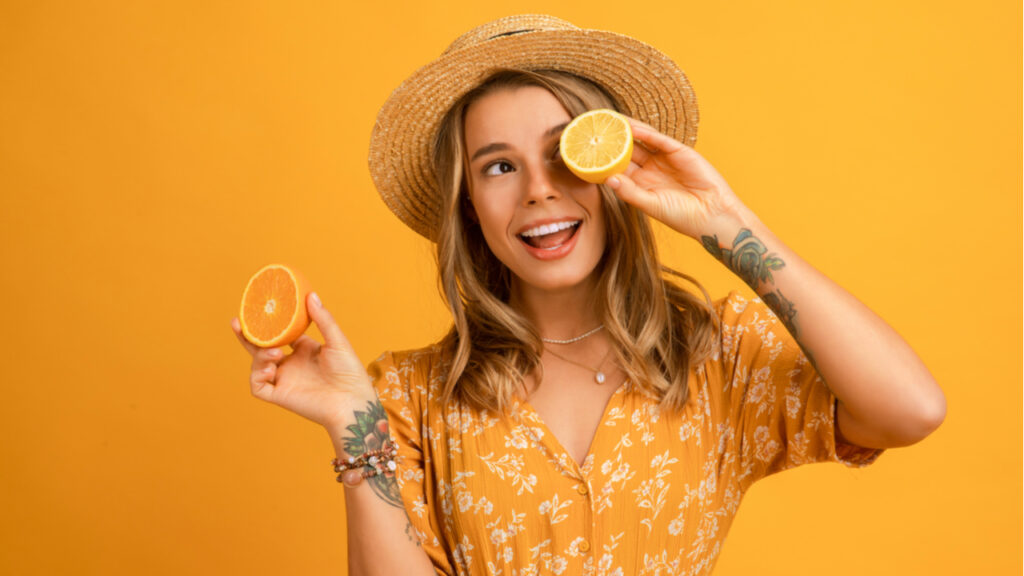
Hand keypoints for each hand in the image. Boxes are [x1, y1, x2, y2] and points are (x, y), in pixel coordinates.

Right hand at [231, 292, 375, 429]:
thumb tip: (310, 295)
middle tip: (237, 321)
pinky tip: (270, 369)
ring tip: (275, 353)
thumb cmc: (350, 373)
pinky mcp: (280, 396)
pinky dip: (257, 376)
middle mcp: (290, 364)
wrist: (352, 402)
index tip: (259, 309)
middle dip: (247, 335)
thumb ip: (323, 319)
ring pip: (258, 365)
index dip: (268, 324)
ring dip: (260, 356)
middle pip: (261, 347)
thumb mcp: (337, 341)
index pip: (279, 334)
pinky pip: (258, 386)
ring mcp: (284, 380)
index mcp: (303, 350)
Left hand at [607, 118, 749, 239]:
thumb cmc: (682, 216)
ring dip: (627, 131)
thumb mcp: (651, 205)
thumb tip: (607, 179)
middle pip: (627, 151)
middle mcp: (651, 170)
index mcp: (641, 184)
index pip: (619, 167)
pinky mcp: (680, 152)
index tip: (587, 151)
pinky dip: (646, 133)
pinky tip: (632, 126)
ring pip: (642, 141)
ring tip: (610, 121)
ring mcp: (664, 160)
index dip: (604, 159)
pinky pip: (660, 140)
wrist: (712, 215)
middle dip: (613, 140)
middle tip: (595, 128)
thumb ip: (630, 192)